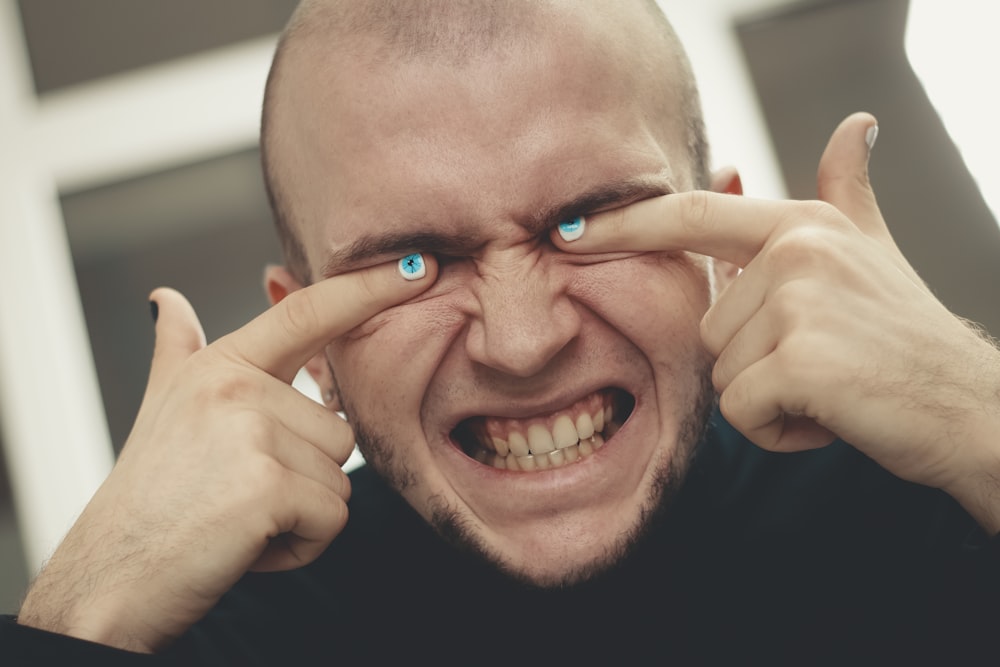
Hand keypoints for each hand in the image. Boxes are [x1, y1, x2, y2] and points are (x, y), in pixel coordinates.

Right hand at [17, 256, 436, 651]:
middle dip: (305, 477)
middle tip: (238, 494)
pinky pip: (333, 516)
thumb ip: (178, 349)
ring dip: (304, 513)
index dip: (369, 287)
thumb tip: (166, 298)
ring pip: (341, 476)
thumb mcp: (164, 407)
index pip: (309, 311)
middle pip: (340, 429)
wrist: (111, 577)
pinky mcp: (266, 486)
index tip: (420, 265)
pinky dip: (302, 545)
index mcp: (222, 363)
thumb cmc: (149, 496)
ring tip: (240, 518)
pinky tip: (248, 545)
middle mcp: (236, 387)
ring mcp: (250, 432)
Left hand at [554, 112, 999, 529]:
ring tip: (825, 388)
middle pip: (707, 325)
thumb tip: (855, 127)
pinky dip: (777, 430)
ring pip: (720, 372)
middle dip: (751, 362)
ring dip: (765, 398)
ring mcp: (800, 302)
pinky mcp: (802, 360)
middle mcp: (797, 251)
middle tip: (817, 364)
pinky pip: (741, 409)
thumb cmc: (905, 336)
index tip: (568, 230)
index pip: (692, 215)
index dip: (625, 223)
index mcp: (801, 224)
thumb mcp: (873, 250)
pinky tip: (826, 417)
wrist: (968, 406)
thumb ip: (847, 192)